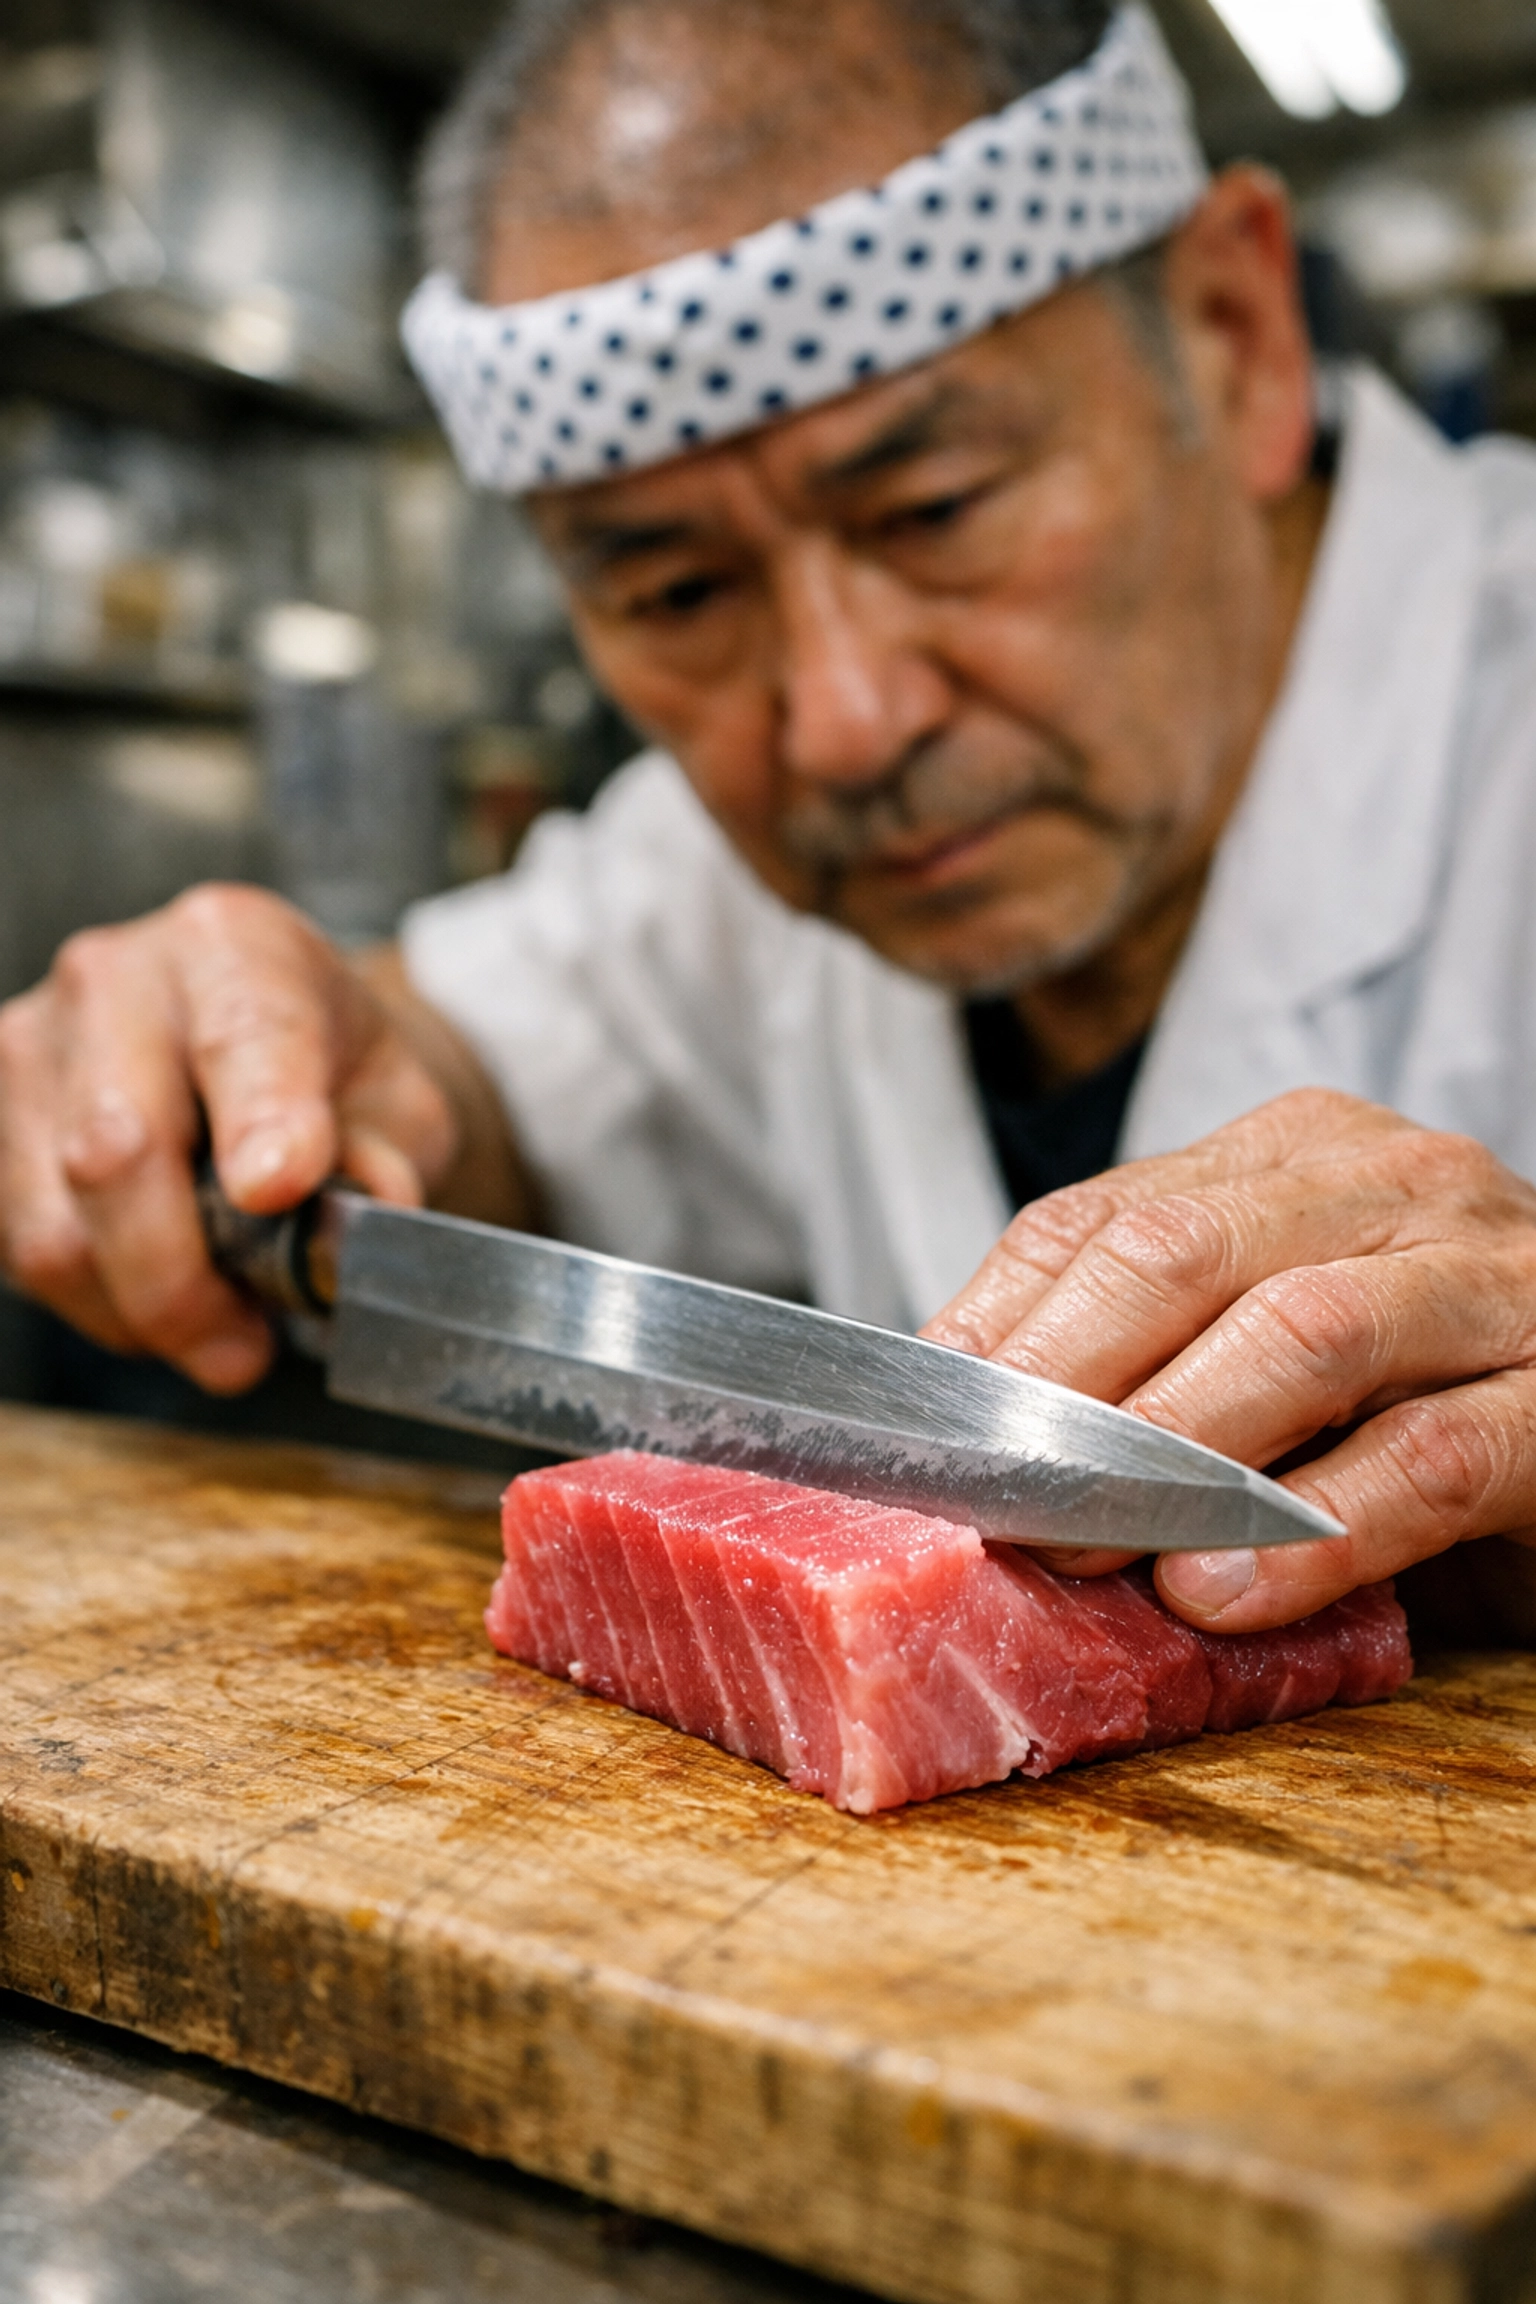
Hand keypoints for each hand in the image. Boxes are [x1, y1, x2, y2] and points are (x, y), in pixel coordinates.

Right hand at [0, 887, 458, 1393]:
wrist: (272, 1050)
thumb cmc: (334, 1077)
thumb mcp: (401, 1106)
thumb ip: (389, 1160)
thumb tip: (364, 1214)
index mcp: (235, 948)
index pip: (241, 1040)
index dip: (259, 1123)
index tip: (277, 1192)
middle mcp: (115, 978)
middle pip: (113, 1150)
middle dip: (180, 1284)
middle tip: (243, 1351)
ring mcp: (31, 1047)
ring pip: (56, 1227)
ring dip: (140, 1313)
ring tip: (217, 1332)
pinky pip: (23, 1252)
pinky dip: (99, 1305)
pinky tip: (159, 1298)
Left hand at [923, 1090, 1535, 1633]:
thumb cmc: (1414, 1390)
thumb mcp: (1265, 1340)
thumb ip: (1144, 1347)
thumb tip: (954, 1408)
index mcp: (1299, 1154)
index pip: (1106, 1215)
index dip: (999, 1324)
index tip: (921, 1426)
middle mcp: (1398, 1186)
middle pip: (1183, 1255)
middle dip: (1065, 1383)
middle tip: (996, 1499)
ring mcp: (1495, 1281)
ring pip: (1305, 1333)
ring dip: (1172, 1450)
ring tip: (1086, 1550)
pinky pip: (1430, 1459)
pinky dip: (1314, 1533)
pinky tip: (1224, 1592)